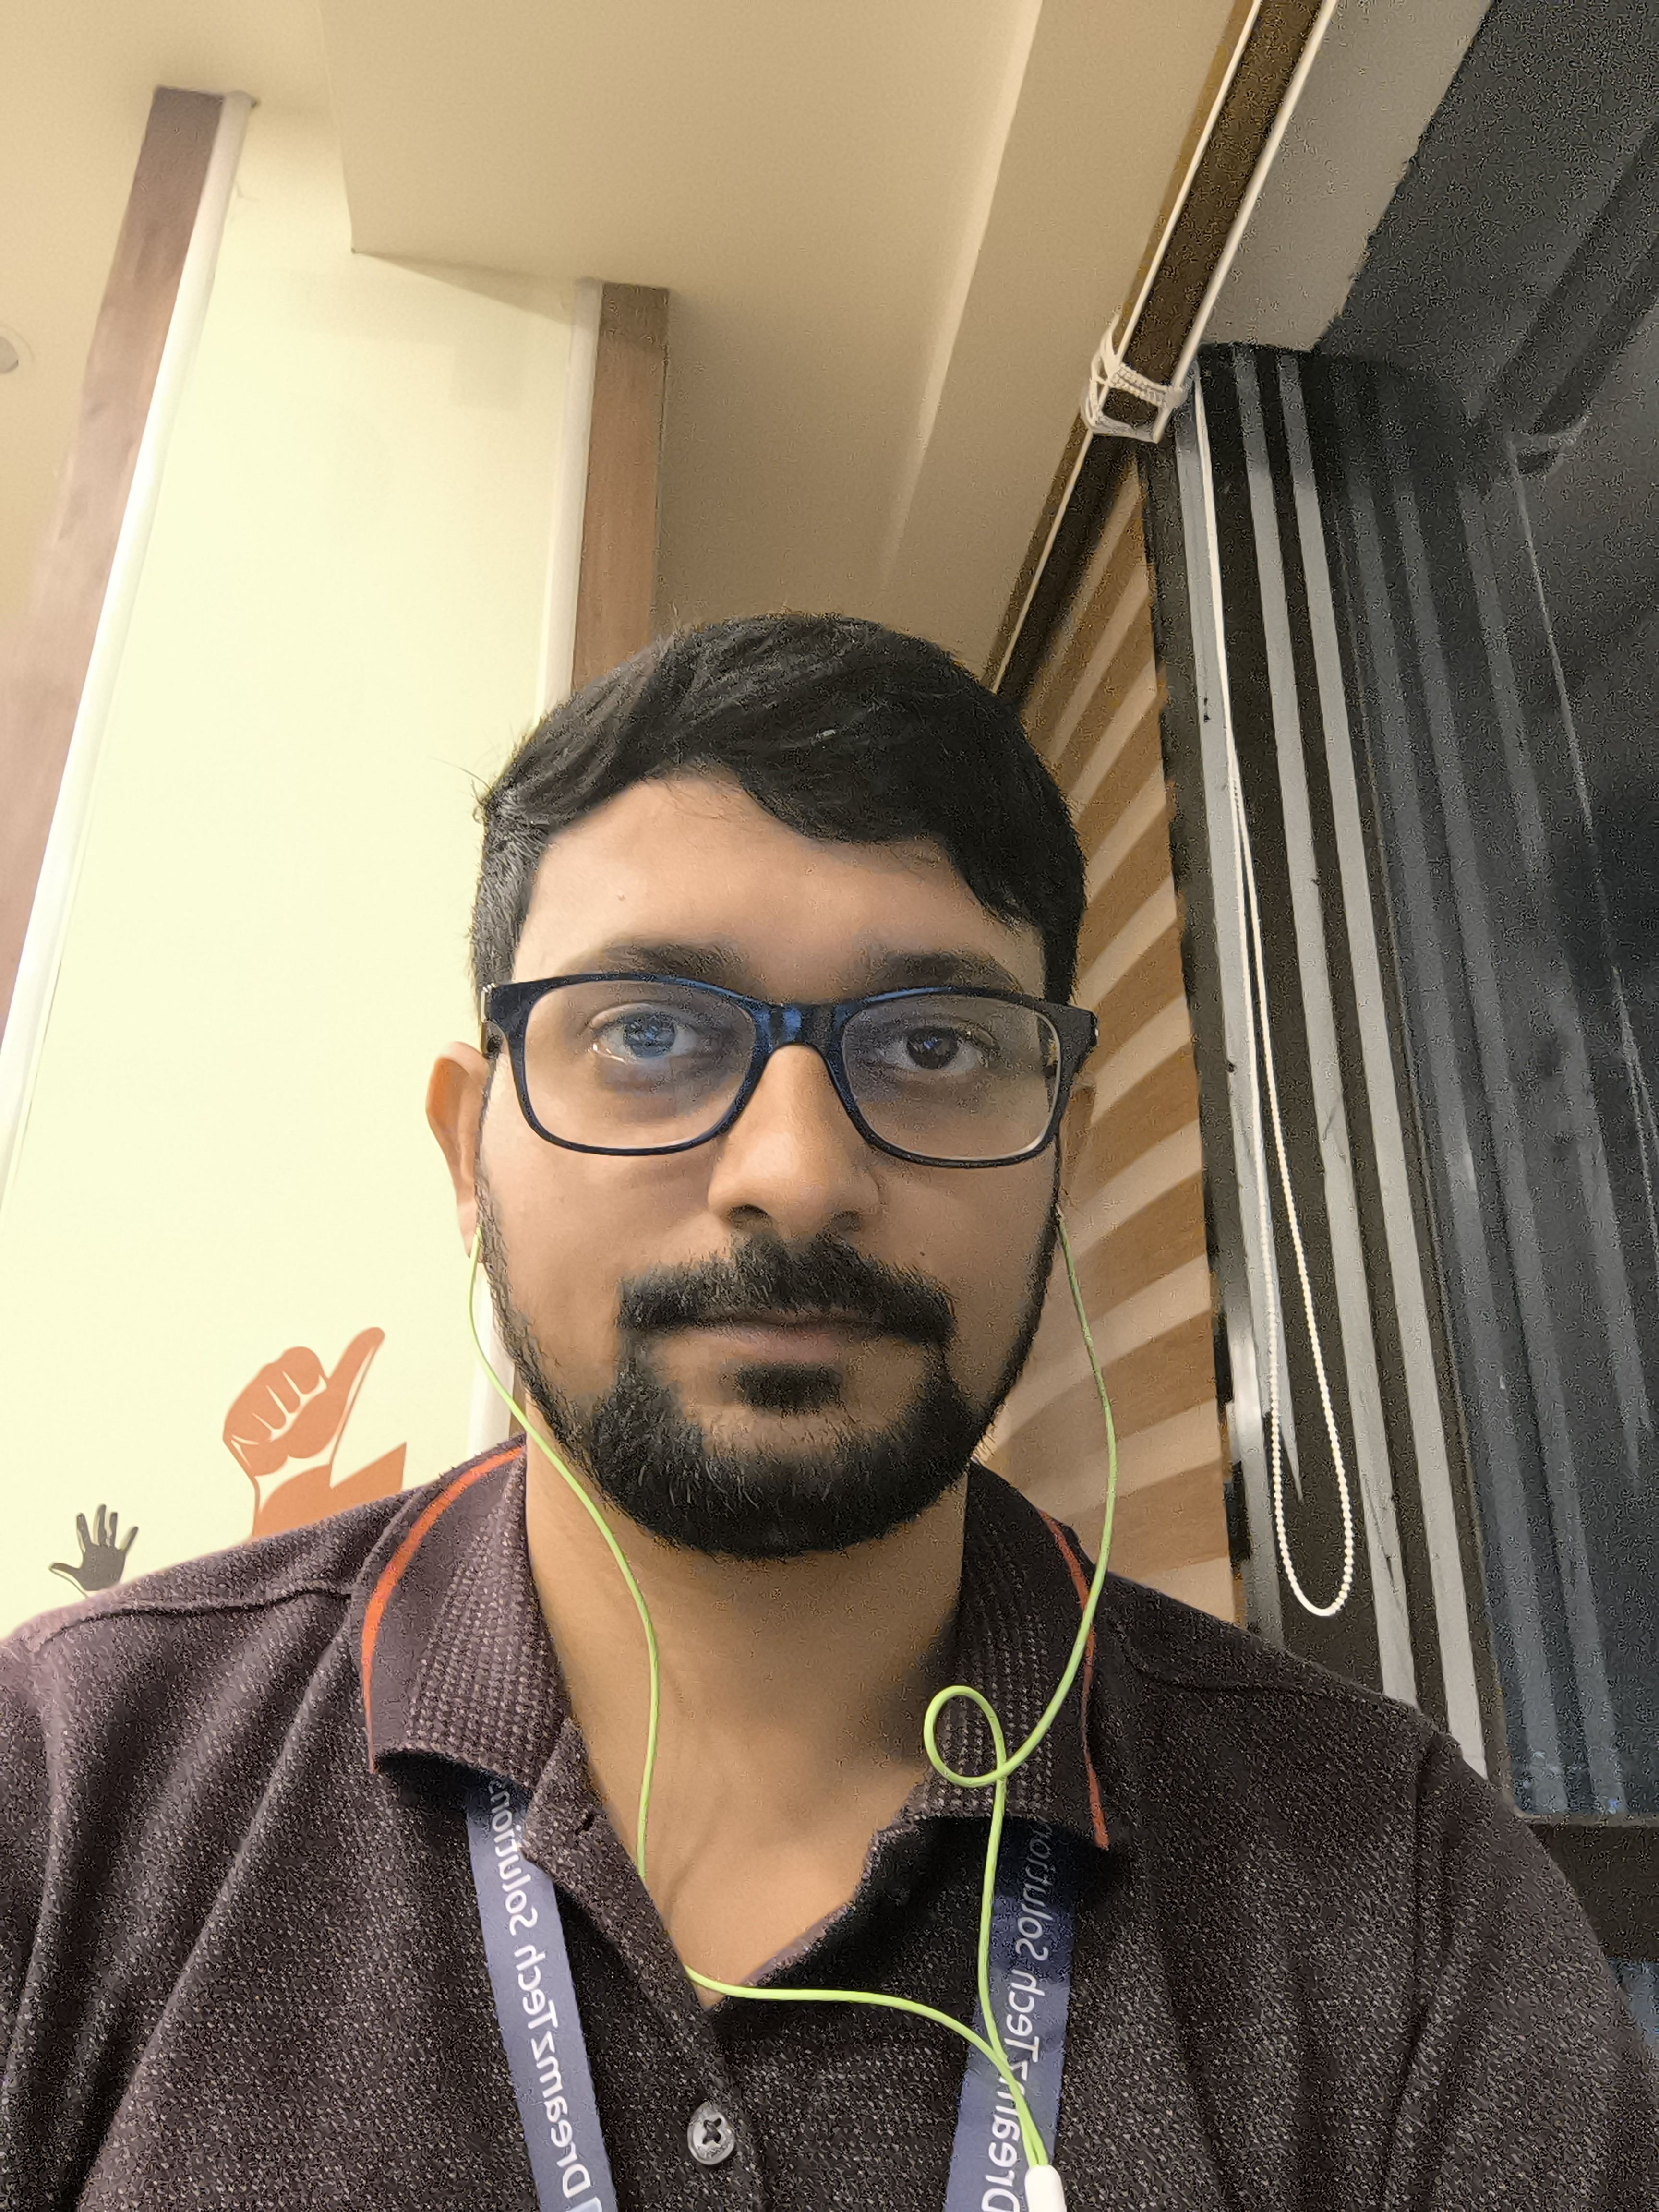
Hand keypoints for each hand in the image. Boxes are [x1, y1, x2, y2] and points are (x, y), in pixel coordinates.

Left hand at [50, 1505, 138, 1593]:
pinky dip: (130, 1537)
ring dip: (113, 1524)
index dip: (82, 1526)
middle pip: (99, 1530)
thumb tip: (51, 1565)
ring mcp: (110, 1552)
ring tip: (114, 1513)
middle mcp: (99, 1550)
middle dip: (100, 1518)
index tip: (79, 1514)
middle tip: (101, 1506)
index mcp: (89, 1553)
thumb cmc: (88, 1585)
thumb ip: (65, 1569)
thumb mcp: (76, 1576)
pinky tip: (134, 1528)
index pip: (84, 1536)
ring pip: (112, 1534)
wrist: (102, 1593)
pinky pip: (126, 1545)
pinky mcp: (119, 1557)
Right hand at [223, 1329, 384, 1479]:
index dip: (308, 1376)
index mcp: (290, 1375)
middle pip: (274, 1369)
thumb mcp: (338, 1396)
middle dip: (293, 1398)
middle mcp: (266, 1385)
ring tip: (282, 1432)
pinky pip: (242, 1415)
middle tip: (296, 1417)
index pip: (297, 1355)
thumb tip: (377, 1331)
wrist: (300, 1473)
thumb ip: (353, 1362)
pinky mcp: (233, 1425)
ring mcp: (247, 1404)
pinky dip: (261, 1433)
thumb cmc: (319, 1437)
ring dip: (278, 1418)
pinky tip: (267, 1442)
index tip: (314, 1393)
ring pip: (259, 1391)